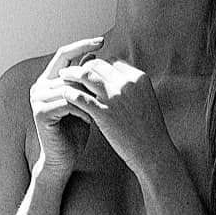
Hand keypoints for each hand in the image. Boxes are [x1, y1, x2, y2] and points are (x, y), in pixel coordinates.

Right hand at [28, 36, 104, 176]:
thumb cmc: (76, 129)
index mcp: (48, 79)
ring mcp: (37, 99)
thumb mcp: (84, 100)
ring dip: (88, 97)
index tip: (102, 40)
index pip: (65, 53)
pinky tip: (92, 118)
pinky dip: (82, 110)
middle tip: (110, 82)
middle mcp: (39, 86)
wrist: (64, 158)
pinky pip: (67, 103)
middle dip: (91, 78)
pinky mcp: (40, 113)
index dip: (82, 45)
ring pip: (69, 87)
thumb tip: (94, 57)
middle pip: (69, 71)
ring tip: (103, 108)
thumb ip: (84, 80)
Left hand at [58, 55, 173, 178]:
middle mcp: (127, 83)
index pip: (113, 62)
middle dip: (83, 66)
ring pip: (86, 75)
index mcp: (139, 78)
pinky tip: (64, 94)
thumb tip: (113, 79)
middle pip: (98, 65)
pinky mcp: (104, 113)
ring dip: (72, 73)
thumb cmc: (149, 129)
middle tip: (71, 71)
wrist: (152, 152)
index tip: (90, 72)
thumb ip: (131, 87)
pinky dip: (70, 93)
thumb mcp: (146, 99)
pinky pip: (80, 97)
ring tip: (62, 76)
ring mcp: (115, 97)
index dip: (100, 66)